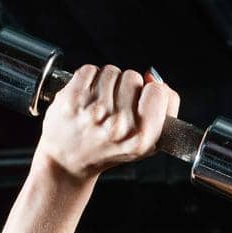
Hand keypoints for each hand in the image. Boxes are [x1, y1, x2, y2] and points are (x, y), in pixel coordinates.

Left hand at [35, 64, 180, 182]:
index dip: (152, 92)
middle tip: (115, 109)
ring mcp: (94, 110)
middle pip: (134, 77)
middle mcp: (118, 125)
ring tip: (99, 105)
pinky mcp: (73, 98)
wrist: (68, 162)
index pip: (159, 92)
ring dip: (107, 83)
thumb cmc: (108, 150)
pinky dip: (88, 79)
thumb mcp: (146, 142)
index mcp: (141, 138)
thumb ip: (163, 110)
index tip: (142, 100)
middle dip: (126, 88)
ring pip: (112, 72)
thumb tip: (153, 76)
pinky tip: (86, 99)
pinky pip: (90, 70)